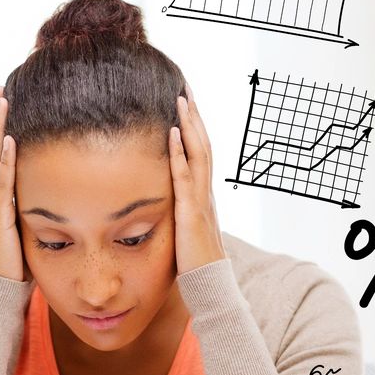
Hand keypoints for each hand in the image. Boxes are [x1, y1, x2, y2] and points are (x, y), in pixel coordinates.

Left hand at [168, 89, 225, 273]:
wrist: (210, 288)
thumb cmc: (194, 265)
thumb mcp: (183, 231)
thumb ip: (176, 214)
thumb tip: (163, 204)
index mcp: (203, 195)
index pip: (200, 153)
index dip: (194, 127)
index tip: (185, 101)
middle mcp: (206, 193)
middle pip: (203, 145)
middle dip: (194, 115)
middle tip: (185, 86)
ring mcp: (201, 201)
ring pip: (199, 154)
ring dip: (190, 125)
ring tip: (181, 97)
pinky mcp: (192, 213)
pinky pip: (185, 177)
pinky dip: (180, 153)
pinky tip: (173, 132)